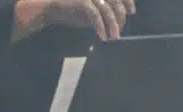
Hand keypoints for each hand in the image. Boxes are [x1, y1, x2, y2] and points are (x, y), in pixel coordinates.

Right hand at [14, 0, 133, 40]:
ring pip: (108, 10)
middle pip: (116, 3)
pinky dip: (101, 27)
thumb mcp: (93, 10)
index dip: (127, 1)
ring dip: (113, 26)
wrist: (50, 8)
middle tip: (120, 32)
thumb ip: (107, 11)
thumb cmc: (73, 10)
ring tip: (114, 38)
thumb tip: (122, 21)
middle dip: (121, 18)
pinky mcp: (82, 1)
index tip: (131, 12)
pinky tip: (103, 37)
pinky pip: (96, 15)